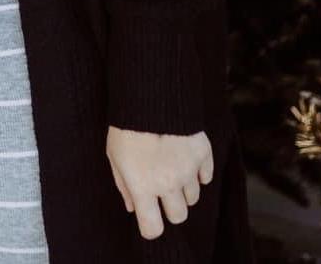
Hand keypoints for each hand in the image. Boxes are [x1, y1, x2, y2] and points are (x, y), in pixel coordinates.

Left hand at [106, 126, 212, 240]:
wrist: (147, 94)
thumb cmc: (125, 124)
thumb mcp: (113, 154)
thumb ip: (123, 184)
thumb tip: (132, 207)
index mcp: (143, 186)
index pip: (153, 228)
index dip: (150, 225)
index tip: (148, 217)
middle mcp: (168, 183)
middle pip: (179, 215)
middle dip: (170, 207)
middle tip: (161, 190)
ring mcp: (188, 169)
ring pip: (193, 197)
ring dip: (183, 188)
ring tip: (170, 167)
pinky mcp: (202, 153)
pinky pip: (206, 176)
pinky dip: (198, 173)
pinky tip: (185, 159)